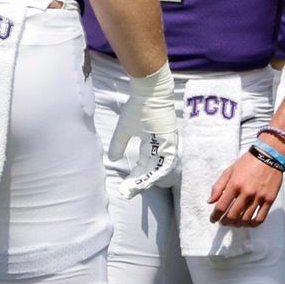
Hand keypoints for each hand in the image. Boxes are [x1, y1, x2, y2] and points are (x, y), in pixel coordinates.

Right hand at [109, 63, 178, 197]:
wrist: (149, 90)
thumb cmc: (138, 106)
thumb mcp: (125, 129)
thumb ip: (118, 144)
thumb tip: (113, 160)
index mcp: (150, 143)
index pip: (143, 166)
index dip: (134, 178)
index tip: (124, 189)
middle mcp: (160, 146)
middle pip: (150, 170)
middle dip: (138, 183)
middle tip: (127, 193)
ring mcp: (167, 144)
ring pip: (159, 169)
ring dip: (147, 180)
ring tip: (134, 189)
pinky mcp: (171, 141)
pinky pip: (167, 161)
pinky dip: (158, 172)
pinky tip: (148, 180)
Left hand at [208, 150, 283, 226]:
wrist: (269, 156)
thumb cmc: (248, 162)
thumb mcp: (229, 170)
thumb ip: (218, 186)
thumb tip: (210, 201)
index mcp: (235, 184)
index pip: (221, 207)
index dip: (215, 216)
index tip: (213, 219)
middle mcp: (246, 192)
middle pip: (232, 216)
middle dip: (225, 222)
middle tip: (223, 222)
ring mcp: (258, 197)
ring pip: (245, 219)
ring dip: (237, 224)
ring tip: (234, 223)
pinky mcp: (269, 200)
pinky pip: (260, 218)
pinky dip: (253, 224)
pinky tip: (248, 223)